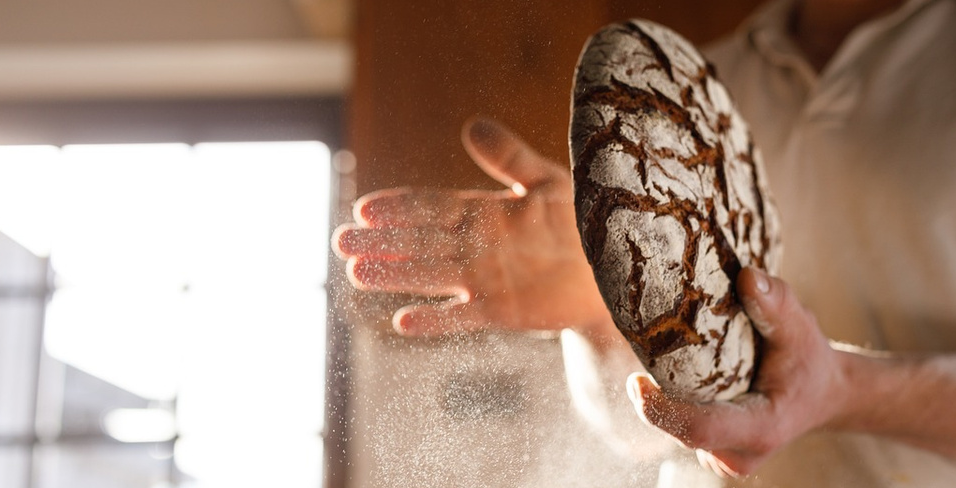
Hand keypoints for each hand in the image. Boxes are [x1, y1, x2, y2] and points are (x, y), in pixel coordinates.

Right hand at [332, 118, 611, 336]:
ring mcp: (485, 279)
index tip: (365, 206)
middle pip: (420, 242)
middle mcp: (476, 246)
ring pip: (431, 276)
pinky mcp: (501, 310)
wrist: (614, 267)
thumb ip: (509, 157)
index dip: (400, 207)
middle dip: (381, 241)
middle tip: (341, 241)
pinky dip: (435, 321)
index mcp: (484, 212)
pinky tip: (403, 322)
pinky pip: (462, 316)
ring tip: (356, 272)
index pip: (432, 207)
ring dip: (395, 276)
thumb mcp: (548, 181)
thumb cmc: (584, 218)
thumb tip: (471, 125)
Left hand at [625, 268, 849, 477]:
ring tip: (663, 359)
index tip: (635, 382)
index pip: (700, 429)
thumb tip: (747, 276)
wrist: (822, 393)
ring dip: (663, 398)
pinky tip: (678, 376)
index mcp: (762, 429)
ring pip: (677, 429)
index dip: (661, 411)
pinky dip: (672, 403)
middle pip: (680, 429)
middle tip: (642, 353)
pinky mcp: (713, 451)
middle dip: (655, 397)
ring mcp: (724, 458)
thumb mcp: (801, 328)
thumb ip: (776, 303)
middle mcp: (739, 454)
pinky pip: (680, 428)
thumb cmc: (809, 361)